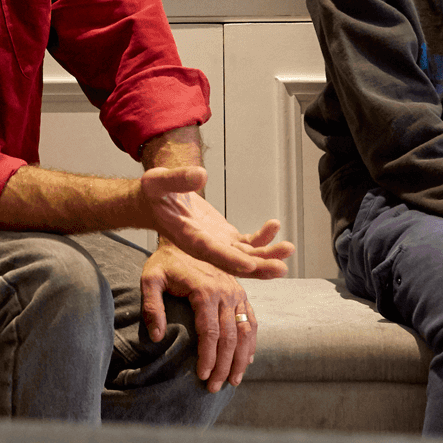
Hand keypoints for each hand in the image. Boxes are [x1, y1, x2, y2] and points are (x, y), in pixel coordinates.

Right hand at [139, 166, 293, 279]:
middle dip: (258, 266)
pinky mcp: (224, 237)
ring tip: (288, 249)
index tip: (249, 264)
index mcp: (188, 237)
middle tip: (280, 267)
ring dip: (267, 255)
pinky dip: (262, 238)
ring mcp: (216, 244)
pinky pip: (247, 243)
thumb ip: (178, 179)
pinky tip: (275, 226)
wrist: (154, 201)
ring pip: (245, 256)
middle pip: (233, 262)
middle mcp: (204, 247)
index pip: (211, 252)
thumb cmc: (154, 192)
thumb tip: (201, 175)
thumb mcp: (158, 180)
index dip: (230, 259)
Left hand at [141, 241, 257, 392]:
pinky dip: (251, 342)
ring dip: (241, 359)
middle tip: (216, 387)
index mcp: (206, 290)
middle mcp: (226, 292)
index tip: (203, 377)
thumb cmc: (165, 261)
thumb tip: (156, 336)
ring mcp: (237, 292)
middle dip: (224, 366)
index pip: (210, 333)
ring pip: (246, 332)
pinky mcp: (240, 292)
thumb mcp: (150, 279)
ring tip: (234, 381)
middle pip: (230, 337)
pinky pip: (251, 320)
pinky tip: (246, 359)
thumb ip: (152, 307)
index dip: (208, 358)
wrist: (184, 236)